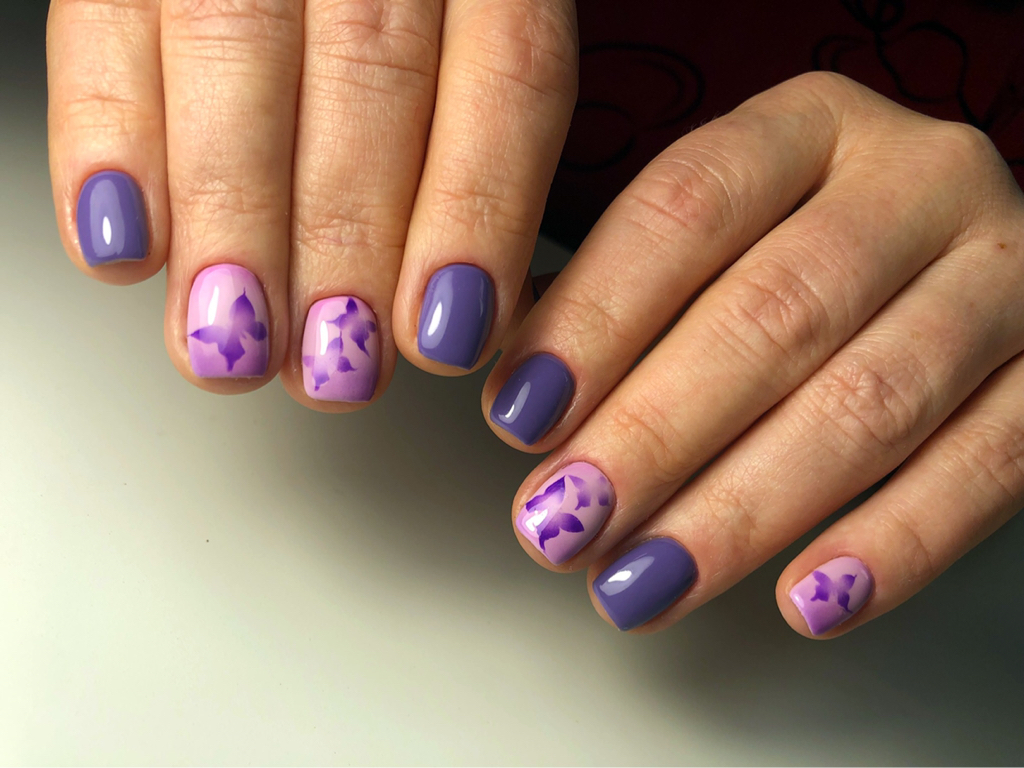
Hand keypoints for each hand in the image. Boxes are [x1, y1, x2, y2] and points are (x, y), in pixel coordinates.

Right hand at [47, 0, 576, 401]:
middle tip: (336, 365)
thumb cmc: (401, 10)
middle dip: (349, 239)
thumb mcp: (471, 45)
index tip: (450, 333)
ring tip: (232, 334)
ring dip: (233, 216)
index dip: (478, 213)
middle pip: (371, 75)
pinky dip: (108, 141)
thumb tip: (467, 306)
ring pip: (239, 51)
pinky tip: (123, 245)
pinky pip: (105, 24)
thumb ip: (483, 141)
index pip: (510, 71)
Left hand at [483, 72, 1023, 636]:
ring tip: (646, 579)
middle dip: (654, 433)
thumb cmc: (798, 255)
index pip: (685, 208)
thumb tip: (519, 388)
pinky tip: (803, 600)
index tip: (520, 413)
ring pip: (872, 401)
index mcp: (807, 126)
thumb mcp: (715, 237)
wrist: (953, 261)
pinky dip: (890, 544)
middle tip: (566, 519)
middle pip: (775, 312)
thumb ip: (618, 293)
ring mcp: (1006, 270)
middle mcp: (916, 179)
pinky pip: (986, 467)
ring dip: (743, 509)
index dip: (593, 319)